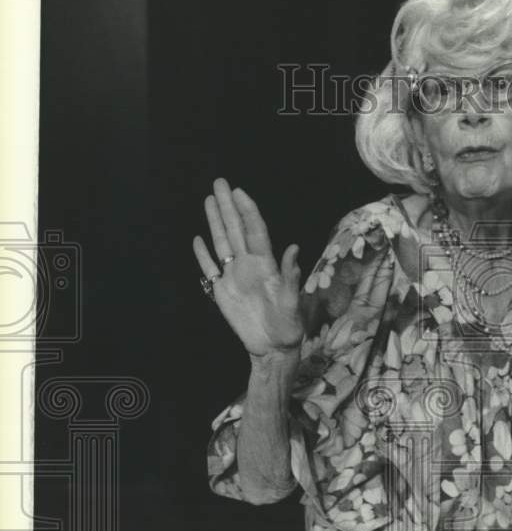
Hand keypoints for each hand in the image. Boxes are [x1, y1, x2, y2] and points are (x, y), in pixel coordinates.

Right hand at [192, 179, 303, 357]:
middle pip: (236, 229)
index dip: (247, 210)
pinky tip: (198, 238)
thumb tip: (293, 249)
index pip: (255, 230)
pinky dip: (202, 254)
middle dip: (227, 206)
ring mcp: (234, 276)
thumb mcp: (292, 303)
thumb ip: (290, 277)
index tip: (239, 192)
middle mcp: (249, 265)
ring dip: (215, 222)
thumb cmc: (287, 327)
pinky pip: (210, 268)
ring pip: (222, 243)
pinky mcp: (223, 291)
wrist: (272, 348)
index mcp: (266, 264)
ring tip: (209, 200)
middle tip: (220, 183)